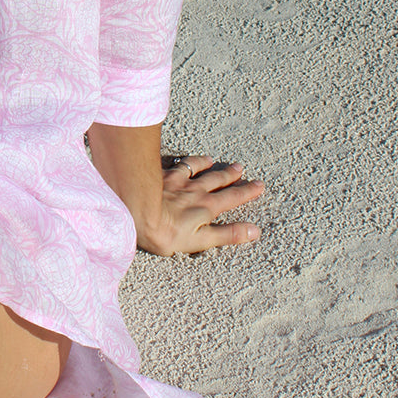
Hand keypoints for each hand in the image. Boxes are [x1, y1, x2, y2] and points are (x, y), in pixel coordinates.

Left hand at [143, 156, 264, 255]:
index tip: (259, 185)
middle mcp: (195, 190)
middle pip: (216, 180)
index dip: (247, 192)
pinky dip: (182, 160)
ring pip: (196, 169)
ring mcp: (177, 181)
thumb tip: (254, 231)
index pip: (232, 198)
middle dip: (230, 175)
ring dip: (206, 164)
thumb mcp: (201, 240)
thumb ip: (227, 234)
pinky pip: (175, 164)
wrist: (137, 211)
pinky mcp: (160, 175)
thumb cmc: (167, 232)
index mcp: (207, 207)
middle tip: (240, 168)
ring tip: (212, 160)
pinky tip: (182, 157)